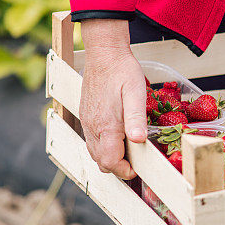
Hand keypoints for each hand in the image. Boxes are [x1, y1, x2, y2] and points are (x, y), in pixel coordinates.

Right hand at [79, 19, 146, 179]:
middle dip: (118, 167)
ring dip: (111, 158)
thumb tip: (138, 141)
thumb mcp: (136, 92)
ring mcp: (87, 122)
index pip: (110, 161)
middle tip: (137, 162)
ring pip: (95, 153)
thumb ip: (136, 118)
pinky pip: (92, 141)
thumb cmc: (123, 71)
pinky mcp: (86, 116)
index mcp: (105, 125)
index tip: (138, 168)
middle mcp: (92, 127)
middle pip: (101, 162)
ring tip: (130, 153)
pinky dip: (104, 148)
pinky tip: (118, 139)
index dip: (125, 170)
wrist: (104, 54)